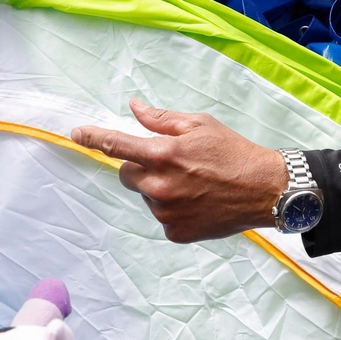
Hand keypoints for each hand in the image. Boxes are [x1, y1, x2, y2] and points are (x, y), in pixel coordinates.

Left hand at [71, 99, 287, 242]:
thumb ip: (161, 119)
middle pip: (128, 175)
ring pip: (146, 195)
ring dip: (159, 187)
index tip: (77, 134)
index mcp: (164, 154)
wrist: (264, 190)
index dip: (94, 138)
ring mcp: (166, 213)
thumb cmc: (233, 152)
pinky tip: (197, 200)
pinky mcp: (175, 232)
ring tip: (193, 183)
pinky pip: (161, 216)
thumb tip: (134, 107)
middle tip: (172, 162)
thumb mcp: (199, 125)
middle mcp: (160, 186)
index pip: (117, 145)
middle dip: (142, 166)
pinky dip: (173, 208)